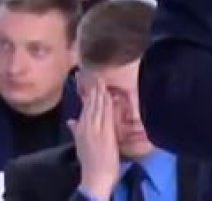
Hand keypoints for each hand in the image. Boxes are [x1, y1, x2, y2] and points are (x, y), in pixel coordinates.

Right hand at [69, 78, 120, 198]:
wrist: (95, 174)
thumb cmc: (90, 160)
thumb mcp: (80, 143)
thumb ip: (76, 130)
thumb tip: (70, 121)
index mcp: (81, 127)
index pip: (85, 105)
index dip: (87, 92)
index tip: (88, 79)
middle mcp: (87, 125)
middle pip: (90, 102)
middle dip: (92, 87)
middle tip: (92, 72)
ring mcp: (96, 128)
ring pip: (97, 105)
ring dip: (99, 91)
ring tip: (99, 77)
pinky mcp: (105, 131)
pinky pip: (105, 113)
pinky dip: (105, 102)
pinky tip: (106, 93)